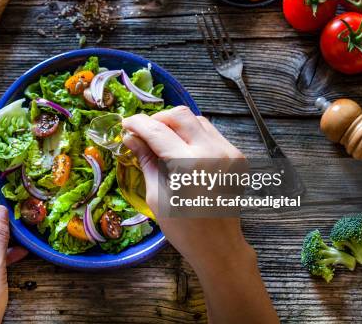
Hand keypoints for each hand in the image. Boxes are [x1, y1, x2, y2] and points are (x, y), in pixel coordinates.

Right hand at [123, 106, 277, 323]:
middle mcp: (212, 152)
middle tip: (142, 132)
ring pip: (197, 119)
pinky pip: (210, 132)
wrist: (219, 246)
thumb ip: (146, 160)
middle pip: (180, 115)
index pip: (158, 131)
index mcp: (189, 164)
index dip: (138, 124)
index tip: (125, 124)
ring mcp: (228, 152)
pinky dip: (192, 133)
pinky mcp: (236, 156)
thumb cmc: (183, 228)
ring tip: (160, 139)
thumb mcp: (156, 195)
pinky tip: (181, 147)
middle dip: (157, 119)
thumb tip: (131, 138)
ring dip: (175, 124)